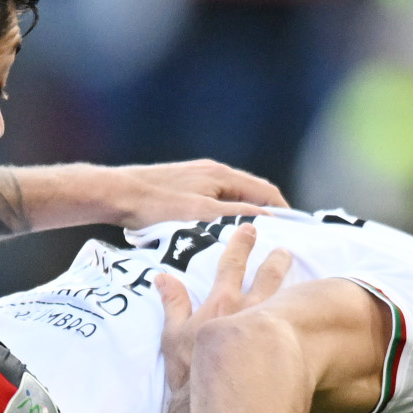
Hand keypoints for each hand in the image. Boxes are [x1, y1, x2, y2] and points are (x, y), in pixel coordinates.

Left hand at [105, 159, 286, 228]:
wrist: (118, 194)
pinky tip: (221, 233)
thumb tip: (269, 218)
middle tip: (276, 240)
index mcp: (222, 175)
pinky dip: (226, 215)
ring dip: (245, 216)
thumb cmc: (157, 206)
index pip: (265, 190)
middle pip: (251, 193)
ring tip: (251, 241)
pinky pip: (215, 201)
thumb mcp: (202, 215)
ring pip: (232, 198)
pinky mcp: (184, 187)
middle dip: (266, 214)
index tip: (294, 232)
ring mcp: (197, 178)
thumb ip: (237, 215)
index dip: (282, 211)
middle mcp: (212, 172)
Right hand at [155, 225, 292, 392]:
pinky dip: (303, 316)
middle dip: (274, 260)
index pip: (232, 265)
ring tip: (298, 277)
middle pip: (267, 277)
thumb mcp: (173, 336)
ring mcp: (270, 330)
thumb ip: (173, 304)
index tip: (250, 229)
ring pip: (285, 298)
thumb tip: (163, 277)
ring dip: (290, 284)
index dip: (241, 245)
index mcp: (223, 303)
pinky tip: (313, 315)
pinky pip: (298, 327)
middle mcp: (251, 311)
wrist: (216, 401)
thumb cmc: (190, 371)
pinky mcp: (284, 350)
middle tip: (284, 250)